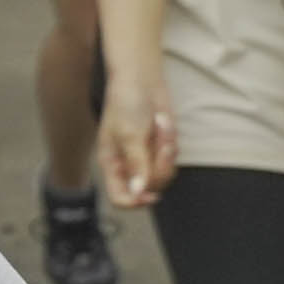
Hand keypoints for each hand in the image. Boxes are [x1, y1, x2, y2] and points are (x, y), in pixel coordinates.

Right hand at [96, 73, 179, 211]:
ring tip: (161, 128)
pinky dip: (171, 142)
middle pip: (148, 188)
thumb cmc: (126, 104)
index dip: (135, 201)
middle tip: (162, 146)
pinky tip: (163, 124)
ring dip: (167, 151)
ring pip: (163, 176)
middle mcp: (127, 165)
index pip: (120, 197)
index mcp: (112, 164)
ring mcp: (144, 158)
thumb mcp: (130, 134)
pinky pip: (172, 160)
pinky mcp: (159, 150)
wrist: (141, 81)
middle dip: (160, 167)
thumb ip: (137, 165)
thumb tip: (139, 191)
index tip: (151, 195)